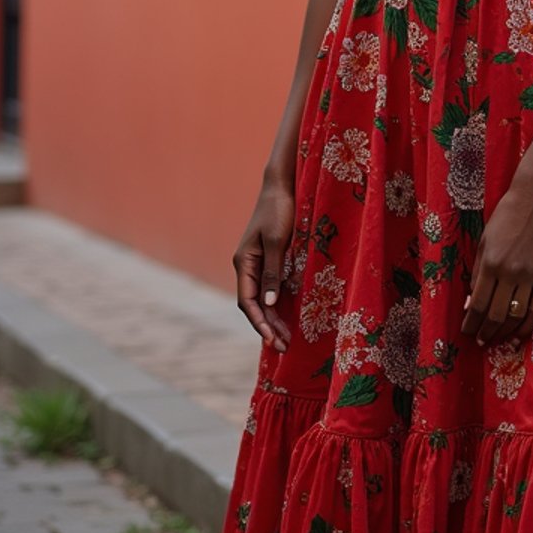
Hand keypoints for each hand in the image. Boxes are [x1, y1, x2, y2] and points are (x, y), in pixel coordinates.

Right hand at [233, 177, 294, 354]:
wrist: (282, 185)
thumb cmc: (279, 209)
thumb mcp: (278, 241)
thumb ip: (273, 272)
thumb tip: (269, 303)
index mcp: (244, 262)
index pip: (247, 301)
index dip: (259, 323)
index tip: (272, 339)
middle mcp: (248, 266)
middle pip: (254, 304)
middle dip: (267, 327)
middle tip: (284, 347)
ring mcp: (258, 263)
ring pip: (263, 299)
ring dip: (274, 319)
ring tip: (288, 340)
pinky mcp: (271, 259)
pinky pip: (272, 288)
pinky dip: (278, 305)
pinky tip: (289, 318)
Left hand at [461, 177, 532, 349]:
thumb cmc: (505, 216)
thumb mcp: (484, 241)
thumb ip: (478, 273)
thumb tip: (471, 303)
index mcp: (491, 263)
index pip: (479, 304)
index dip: (472, 323)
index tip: (467, 332)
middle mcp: (510, 272)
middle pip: (497, 315)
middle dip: (486, 332)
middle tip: (481, 341)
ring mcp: (531, 275)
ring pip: (517, 316)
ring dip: (505, 333)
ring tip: (497, 340)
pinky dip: (528, 325)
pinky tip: (520, 332)